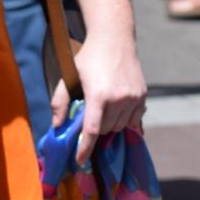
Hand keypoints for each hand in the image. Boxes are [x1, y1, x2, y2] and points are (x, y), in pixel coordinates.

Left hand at [54, 35, 147, 163]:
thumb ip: (60, 102)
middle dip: (96, 129)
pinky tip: (118, 110)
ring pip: (120, 126)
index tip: (80, 160)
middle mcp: (119, 98)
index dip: (85, 148)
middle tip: (90, 118)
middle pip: (106, 129)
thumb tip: (57, 126)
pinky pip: (134, 119)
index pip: (92, 131)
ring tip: (104, 111)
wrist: (115, 39)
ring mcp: (133, 97)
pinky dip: (125, 120)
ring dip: (110, 125)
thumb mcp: (69, 77)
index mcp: (99, 96)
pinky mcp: (142, 94)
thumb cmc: (88, 58)